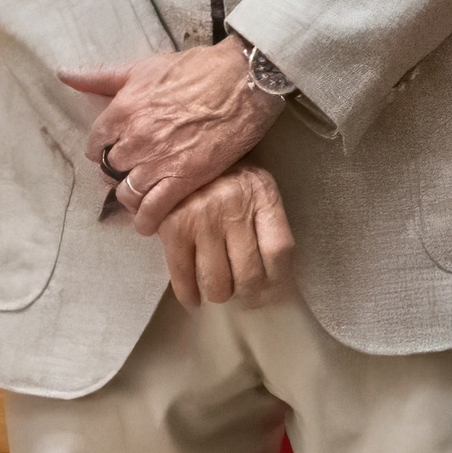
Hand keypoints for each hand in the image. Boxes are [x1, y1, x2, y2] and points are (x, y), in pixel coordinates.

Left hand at [84, 42, 277, 229]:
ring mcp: (159, 161)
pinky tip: (148, 224)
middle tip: (133, 172)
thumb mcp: (143, 67)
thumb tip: (64, 74)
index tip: (115, 152)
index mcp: (122, 110)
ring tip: (140, 197)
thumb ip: (100, 76)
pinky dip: (147, 221)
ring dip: (131, 197)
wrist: (243, 80)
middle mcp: (135, 138)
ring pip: (128, 193)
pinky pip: (154, 210)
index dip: (104, 150)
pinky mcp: (184, 179)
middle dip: (119, 172)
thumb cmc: (196, 69)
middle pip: (111, 169)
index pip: (94, 144)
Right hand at [153, 167, 296, 305]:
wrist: (182, 153)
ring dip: (221, 295)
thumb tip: (274, 280)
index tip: (272, 289)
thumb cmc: (227, 178)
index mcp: (263, 194)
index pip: (278, 250)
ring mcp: (201, 218)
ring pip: (217, 282)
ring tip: (220, 290)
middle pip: (249, 273)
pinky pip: (183, 276)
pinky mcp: (173, 228)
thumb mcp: (257, 188)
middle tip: (244, 294)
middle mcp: (233, 206)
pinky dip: (189, 295)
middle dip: (249, 294)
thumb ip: (265, 223)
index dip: (278, 279)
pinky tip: (194, 299)